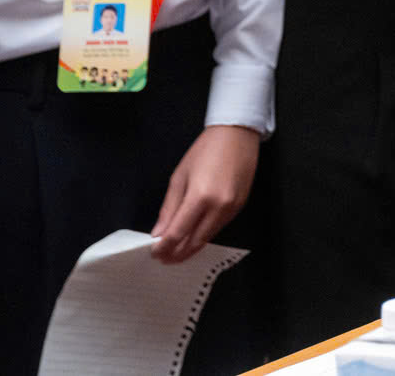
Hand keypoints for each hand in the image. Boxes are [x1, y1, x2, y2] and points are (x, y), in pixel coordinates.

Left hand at [152, 124, 258, 261]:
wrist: (237, 134)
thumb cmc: (206, 150)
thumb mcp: (180, 177)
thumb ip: (169, 208)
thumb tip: (159, 232)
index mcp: (200, 196)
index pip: (178, 232)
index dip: (164, 247)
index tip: (154, 253)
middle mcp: (219, 206)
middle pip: (194, 241)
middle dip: (177, 253)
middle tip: (164, 259)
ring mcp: (232, 208)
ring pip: (208, 238)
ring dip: (191, 248)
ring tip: (176, 253)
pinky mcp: (240, 207)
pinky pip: (219, 228)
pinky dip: (204, 236)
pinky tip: (194, 238)